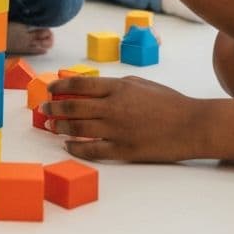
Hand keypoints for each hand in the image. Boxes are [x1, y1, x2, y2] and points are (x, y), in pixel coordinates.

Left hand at [41, 76, 200, 162]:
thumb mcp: (140, 83)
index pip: (81, 85)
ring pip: (79, 128)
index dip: (61, 87)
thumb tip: (93, 87)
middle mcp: (114, 108)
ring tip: (52, 126)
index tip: (51, 89)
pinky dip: (76, 147)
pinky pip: (92, 149)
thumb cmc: (168, 102)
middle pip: (74, 106)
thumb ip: (116, 85)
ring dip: (61, 126)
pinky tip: (68, 145)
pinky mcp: (123, 150)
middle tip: (44, 108)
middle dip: (55, 107)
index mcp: (118, 88)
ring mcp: (117, 130)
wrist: (190, 125)